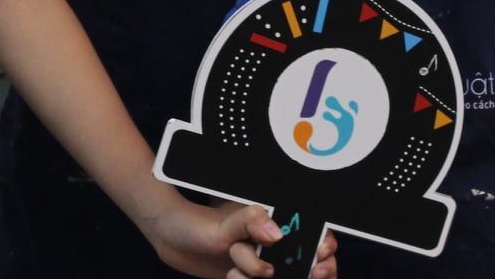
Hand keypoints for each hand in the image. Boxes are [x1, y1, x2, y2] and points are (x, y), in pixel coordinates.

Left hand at [140, 198, 336, 278]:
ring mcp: (260, 261)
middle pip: (307, 260)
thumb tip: (276, 233)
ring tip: (236, 274)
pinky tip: (231, 277)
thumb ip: (252, 222)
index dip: (324, 246)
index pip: (312, 232)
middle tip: (306, 275)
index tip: (321, 257)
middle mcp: (272, 242)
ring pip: (284, 277)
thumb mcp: (225, 221)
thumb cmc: (198, 222)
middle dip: (309, 271)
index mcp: (274, 221)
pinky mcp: (246, 278)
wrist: (170, 239)